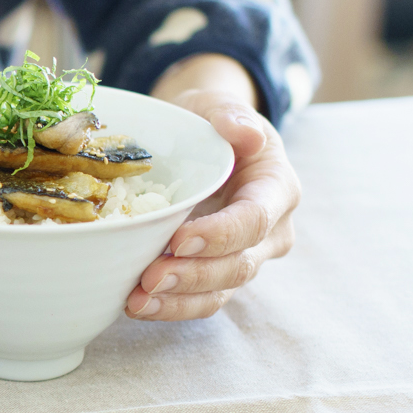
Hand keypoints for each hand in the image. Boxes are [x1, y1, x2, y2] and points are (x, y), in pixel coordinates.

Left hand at [131, 54, 299, 320]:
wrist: (202, 143)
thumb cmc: (209, 124)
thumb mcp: (215, 105)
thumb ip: (229, 114)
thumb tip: (246, 132)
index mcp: (277, 188)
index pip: (255, 219)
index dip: (221, 235)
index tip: (180, 240)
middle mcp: (271, 231)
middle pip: (238, 264)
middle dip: (194, 275)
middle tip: (150, 277)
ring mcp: (247, 258)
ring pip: (219, 291)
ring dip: (178, 301)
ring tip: (138, 301)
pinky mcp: (218, 276)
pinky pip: (200, 300)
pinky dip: (169, 306)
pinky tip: (136, 304)